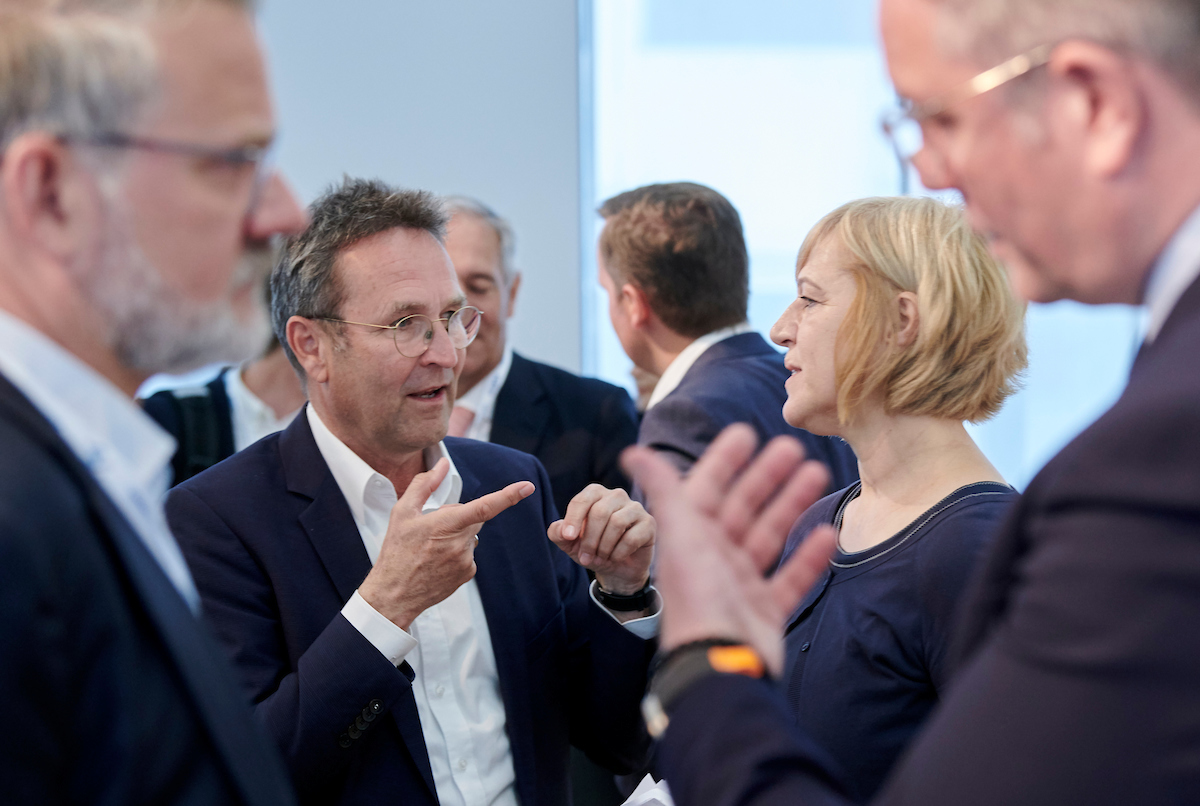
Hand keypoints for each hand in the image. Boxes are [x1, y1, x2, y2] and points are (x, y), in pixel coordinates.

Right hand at [359, 458, 534, 628]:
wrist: (394, 595)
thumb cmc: (396, 552)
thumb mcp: (402, 513)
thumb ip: (424, 485)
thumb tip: (442, 465)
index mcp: (446, 525)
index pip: (484, 506)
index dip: (508, 496)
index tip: (526, 487)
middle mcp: (460, 543)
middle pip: (472, 517)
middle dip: (457, 517)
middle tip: (431, 530)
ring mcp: (466, 560)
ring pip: (469, 536)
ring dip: (456, 536)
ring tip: (430, 549)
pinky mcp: (468, 574)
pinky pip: (468, 554)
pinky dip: (456, 553)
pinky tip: (436, 561)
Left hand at [548, 484, 654, 594]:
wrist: (617, 570)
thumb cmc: (592, 550)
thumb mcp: (570, 544)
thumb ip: (558, 533)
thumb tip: (561, 530)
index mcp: (595, 494)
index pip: (583, 500)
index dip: (573, 519)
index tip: (568, 537)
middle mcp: (616, 495)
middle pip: (600, 512)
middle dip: (589, 539)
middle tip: (586, 558)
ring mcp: (635, 508)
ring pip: (617, 522)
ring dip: (604, 547)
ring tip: (601, 558)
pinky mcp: (649, 523)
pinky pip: (632, 537)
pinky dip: (619, 553)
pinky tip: (616, 557)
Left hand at [621, 424, 835, 675]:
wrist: (720, 662)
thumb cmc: (698, 596)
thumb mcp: (680, 534)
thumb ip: (664, 489)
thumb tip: (631, 450)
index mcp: (689, 539)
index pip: (706, 490)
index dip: (723, 461)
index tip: (745, 433)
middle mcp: (712, 559)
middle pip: (742, 510)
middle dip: (765, 478)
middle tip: (792, 447)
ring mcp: (739, 586)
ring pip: (768, 537)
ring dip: (790, 506)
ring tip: (816, 474)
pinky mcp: (765, 611)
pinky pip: (790, 578)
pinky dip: (808, 557)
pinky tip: (828, 534)